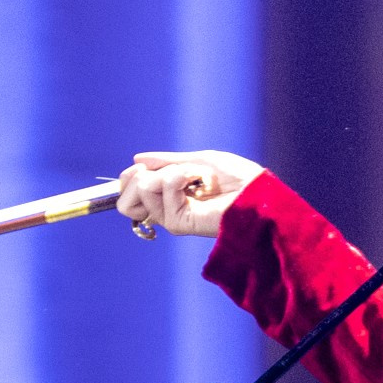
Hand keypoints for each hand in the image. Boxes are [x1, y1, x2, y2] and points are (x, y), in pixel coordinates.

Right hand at [114, 147, 265, 239]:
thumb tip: (137, 159)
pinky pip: (161, 189)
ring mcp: (171, 217)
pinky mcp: (178, 223)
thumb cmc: (236, 178)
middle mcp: (166, 209)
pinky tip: (199, 182)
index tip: (146, 167)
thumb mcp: (196, 161)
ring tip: (194, 177)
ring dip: (169, 172)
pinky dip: (179, 175)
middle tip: (170, 172)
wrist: (256, 193)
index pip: (130, 190)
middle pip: (125, 197)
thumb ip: (166, 161)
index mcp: (169, 196)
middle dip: (140, 175)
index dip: (130, 176)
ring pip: (141, 189)